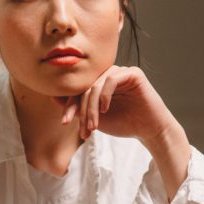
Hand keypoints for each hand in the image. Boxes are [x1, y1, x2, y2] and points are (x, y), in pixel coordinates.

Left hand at [57, 65, 190, 198]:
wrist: (149, 130)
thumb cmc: (124, 123)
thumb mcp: (95, 118)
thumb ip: (78, 108)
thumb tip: (54, 97)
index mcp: (100, 83)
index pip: (79, 90)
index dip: (70, 105)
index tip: (65, 122)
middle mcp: (109, 75)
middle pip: (86, 87)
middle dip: (80, 110)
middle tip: (80, 128)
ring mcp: (121, 72)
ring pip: (96, 85)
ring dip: (91, 108)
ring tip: (93, 126)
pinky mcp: (133, 73)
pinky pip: (111, 79)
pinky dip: (105, 95)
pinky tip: (105, 110)